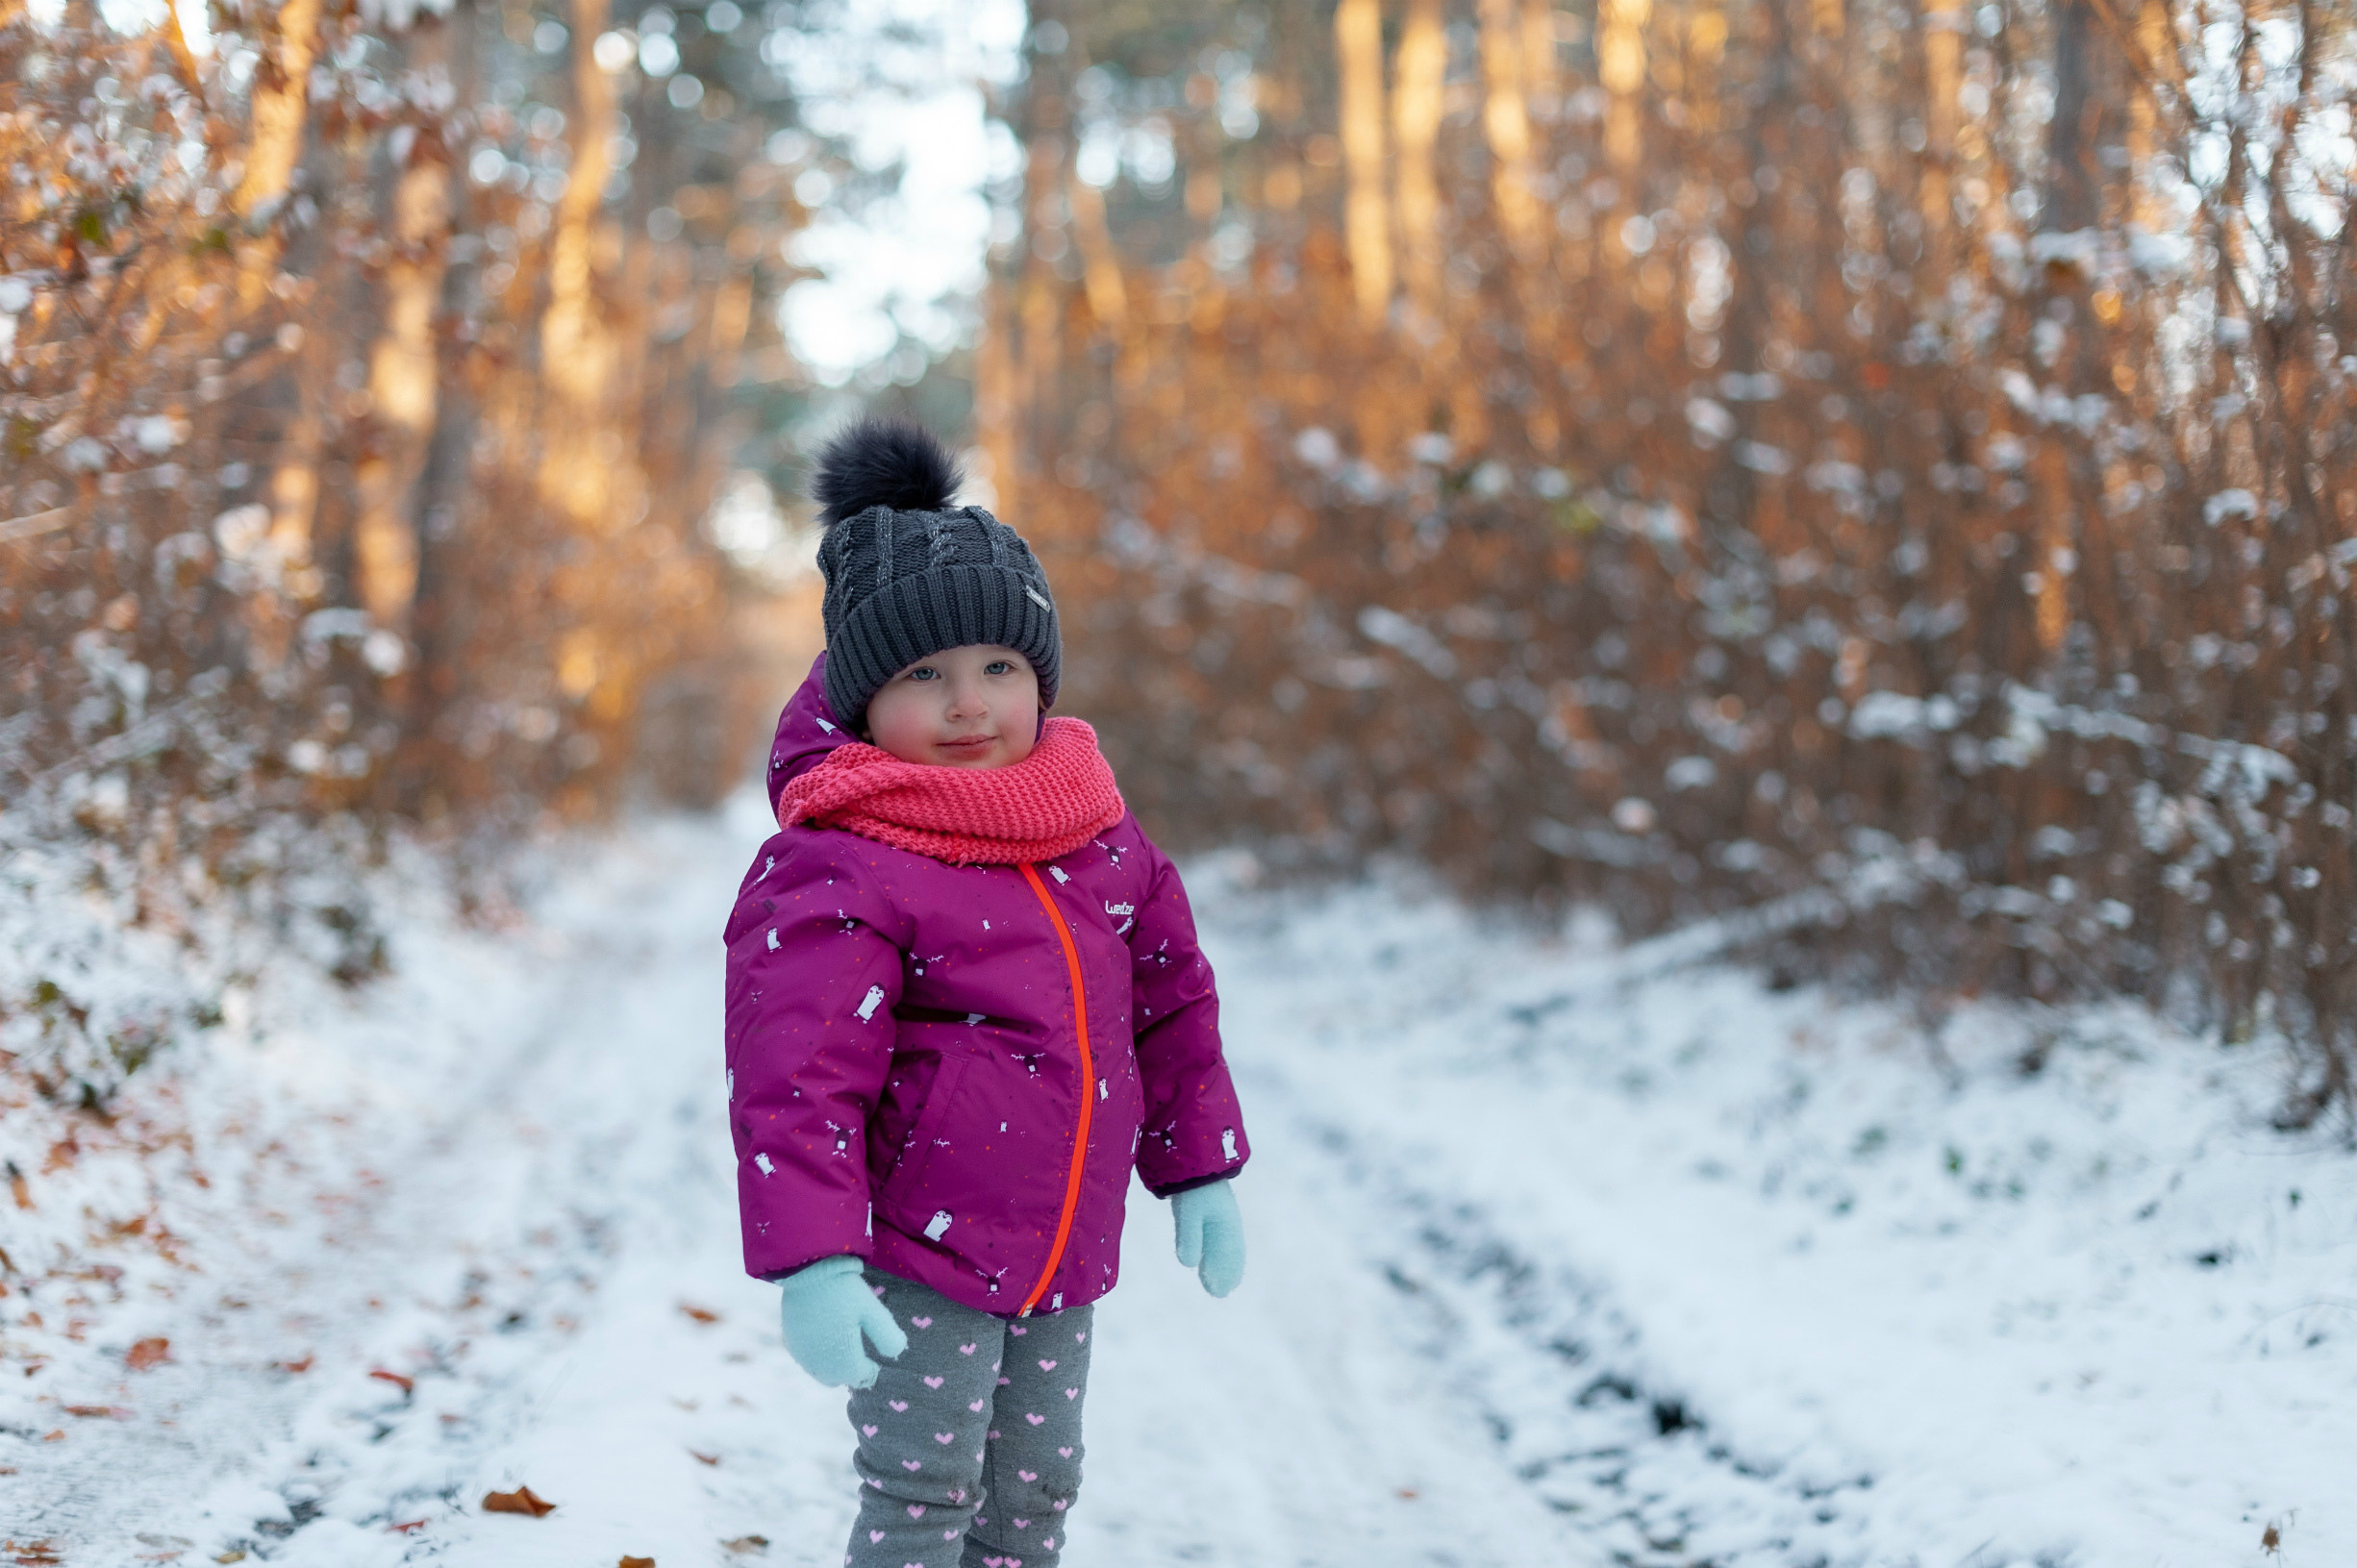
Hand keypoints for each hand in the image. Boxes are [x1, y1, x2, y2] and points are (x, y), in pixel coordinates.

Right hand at [777, 1255, 907, 1387]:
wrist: (809, 1271)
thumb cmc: (845, 1290)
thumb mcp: (874, 1311)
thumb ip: (887, 1336)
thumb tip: (897, 1353)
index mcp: (843, 1360)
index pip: (860, 1377)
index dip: (870, 1370)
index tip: (874, 1359)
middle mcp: (820, 1364)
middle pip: (839, 1379)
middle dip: (850, 1371)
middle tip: (859, 1353)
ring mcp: (802, 1354)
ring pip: (821, 1373)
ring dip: (833, 1366)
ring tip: (843, 1345)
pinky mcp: (791, 1342)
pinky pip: (806, 1360)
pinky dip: (817, 1356)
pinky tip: (824, 1338)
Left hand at [1170, 1180, 1244, 1296]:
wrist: (1195, 1161)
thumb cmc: (1193, 1188)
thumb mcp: (1189, 1213)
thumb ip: (1189, 1237)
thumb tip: (1188, 1264)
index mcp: (1227, 1226)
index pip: (1229, 1256)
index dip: (1225, 1274)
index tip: (1219, 1292)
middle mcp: (1228, 1223)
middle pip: (1231, 1253)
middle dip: (1226, 1273)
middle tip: (1219, 1293)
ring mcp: (1222, 1217)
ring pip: (1226, 1246)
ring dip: (1223, 1265)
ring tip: (1216, 1281)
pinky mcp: (1212, 1212)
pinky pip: (1221, 1238)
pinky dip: (1219, 1252)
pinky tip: (1209, 1257)